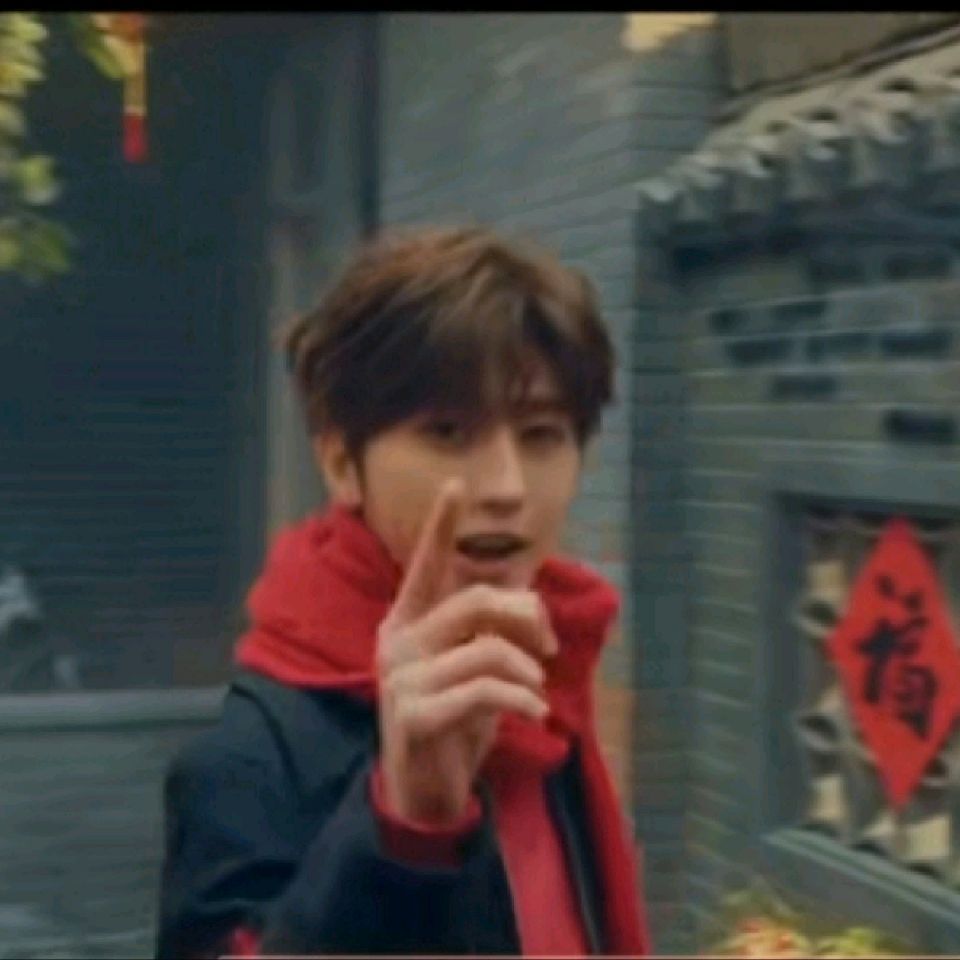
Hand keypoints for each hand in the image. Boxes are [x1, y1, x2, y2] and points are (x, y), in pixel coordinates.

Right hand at [376, 479, 557, 825]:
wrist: (424, 791)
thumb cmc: (454, 719)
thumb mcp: (473, 667)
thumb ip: (489, 631)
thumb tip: (529, 598)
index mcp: (409, 621)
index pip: (426, 566)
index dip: (440, 525)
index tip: (456, 483)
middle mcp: (398, 640)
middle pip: (476, 601)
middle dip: (527, 617)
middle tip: (548, 648)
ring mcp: (401, 677)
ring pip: (486, 648)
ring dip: (526, 670)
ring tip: (537, 692)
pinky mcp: (414, 715)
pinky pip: (483, 690)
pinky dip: (521, 701)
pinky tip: (535, 715)